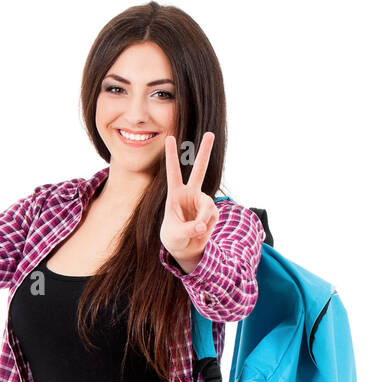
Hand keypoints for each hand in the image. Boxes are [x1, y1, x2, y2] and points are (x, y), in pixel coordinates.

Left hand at [159, 131, 219, 272]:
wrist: (185, 247)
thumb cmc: (174, 238)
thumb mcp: (176, 235)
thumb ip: (189, 229)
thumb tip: (202, 225)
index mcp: (175, 194)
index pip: (173, 172)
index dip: (171, 156)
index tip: (169, 138)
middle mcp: (190, 194)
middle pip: (199, 170)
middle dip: (205, 152)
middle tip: (210, 133)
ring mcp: (202, 201)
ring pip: (208, 205)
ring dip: (203, 218)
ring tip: (197, 229)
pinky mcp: (211, 211)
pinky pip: (212, 217)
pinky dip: (207, 226)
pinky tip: (201, 230)